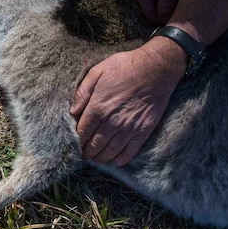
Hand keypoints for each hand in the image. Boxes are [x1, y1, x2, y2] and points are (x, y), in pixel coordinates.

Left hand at [70, 37, 184, 165]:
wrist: (155, 69)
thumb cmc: (124, 67)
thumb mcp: (97, 72)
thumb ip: (82, 92)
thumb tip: (72, 111)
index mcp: (98, 106)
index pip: (83, 131)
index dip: (77, 140)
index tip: (74, 145)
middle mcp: (112, 121)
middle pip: (96, 144)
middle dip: (87, 152)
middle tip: (83, 156)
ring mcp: (129, 127)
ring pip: (111, 150)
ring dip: (102, 158)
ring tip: (97, 160)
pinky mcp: (144, 130)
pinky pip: (131, 150)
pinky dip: (123, 158)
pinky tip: (117, 161)